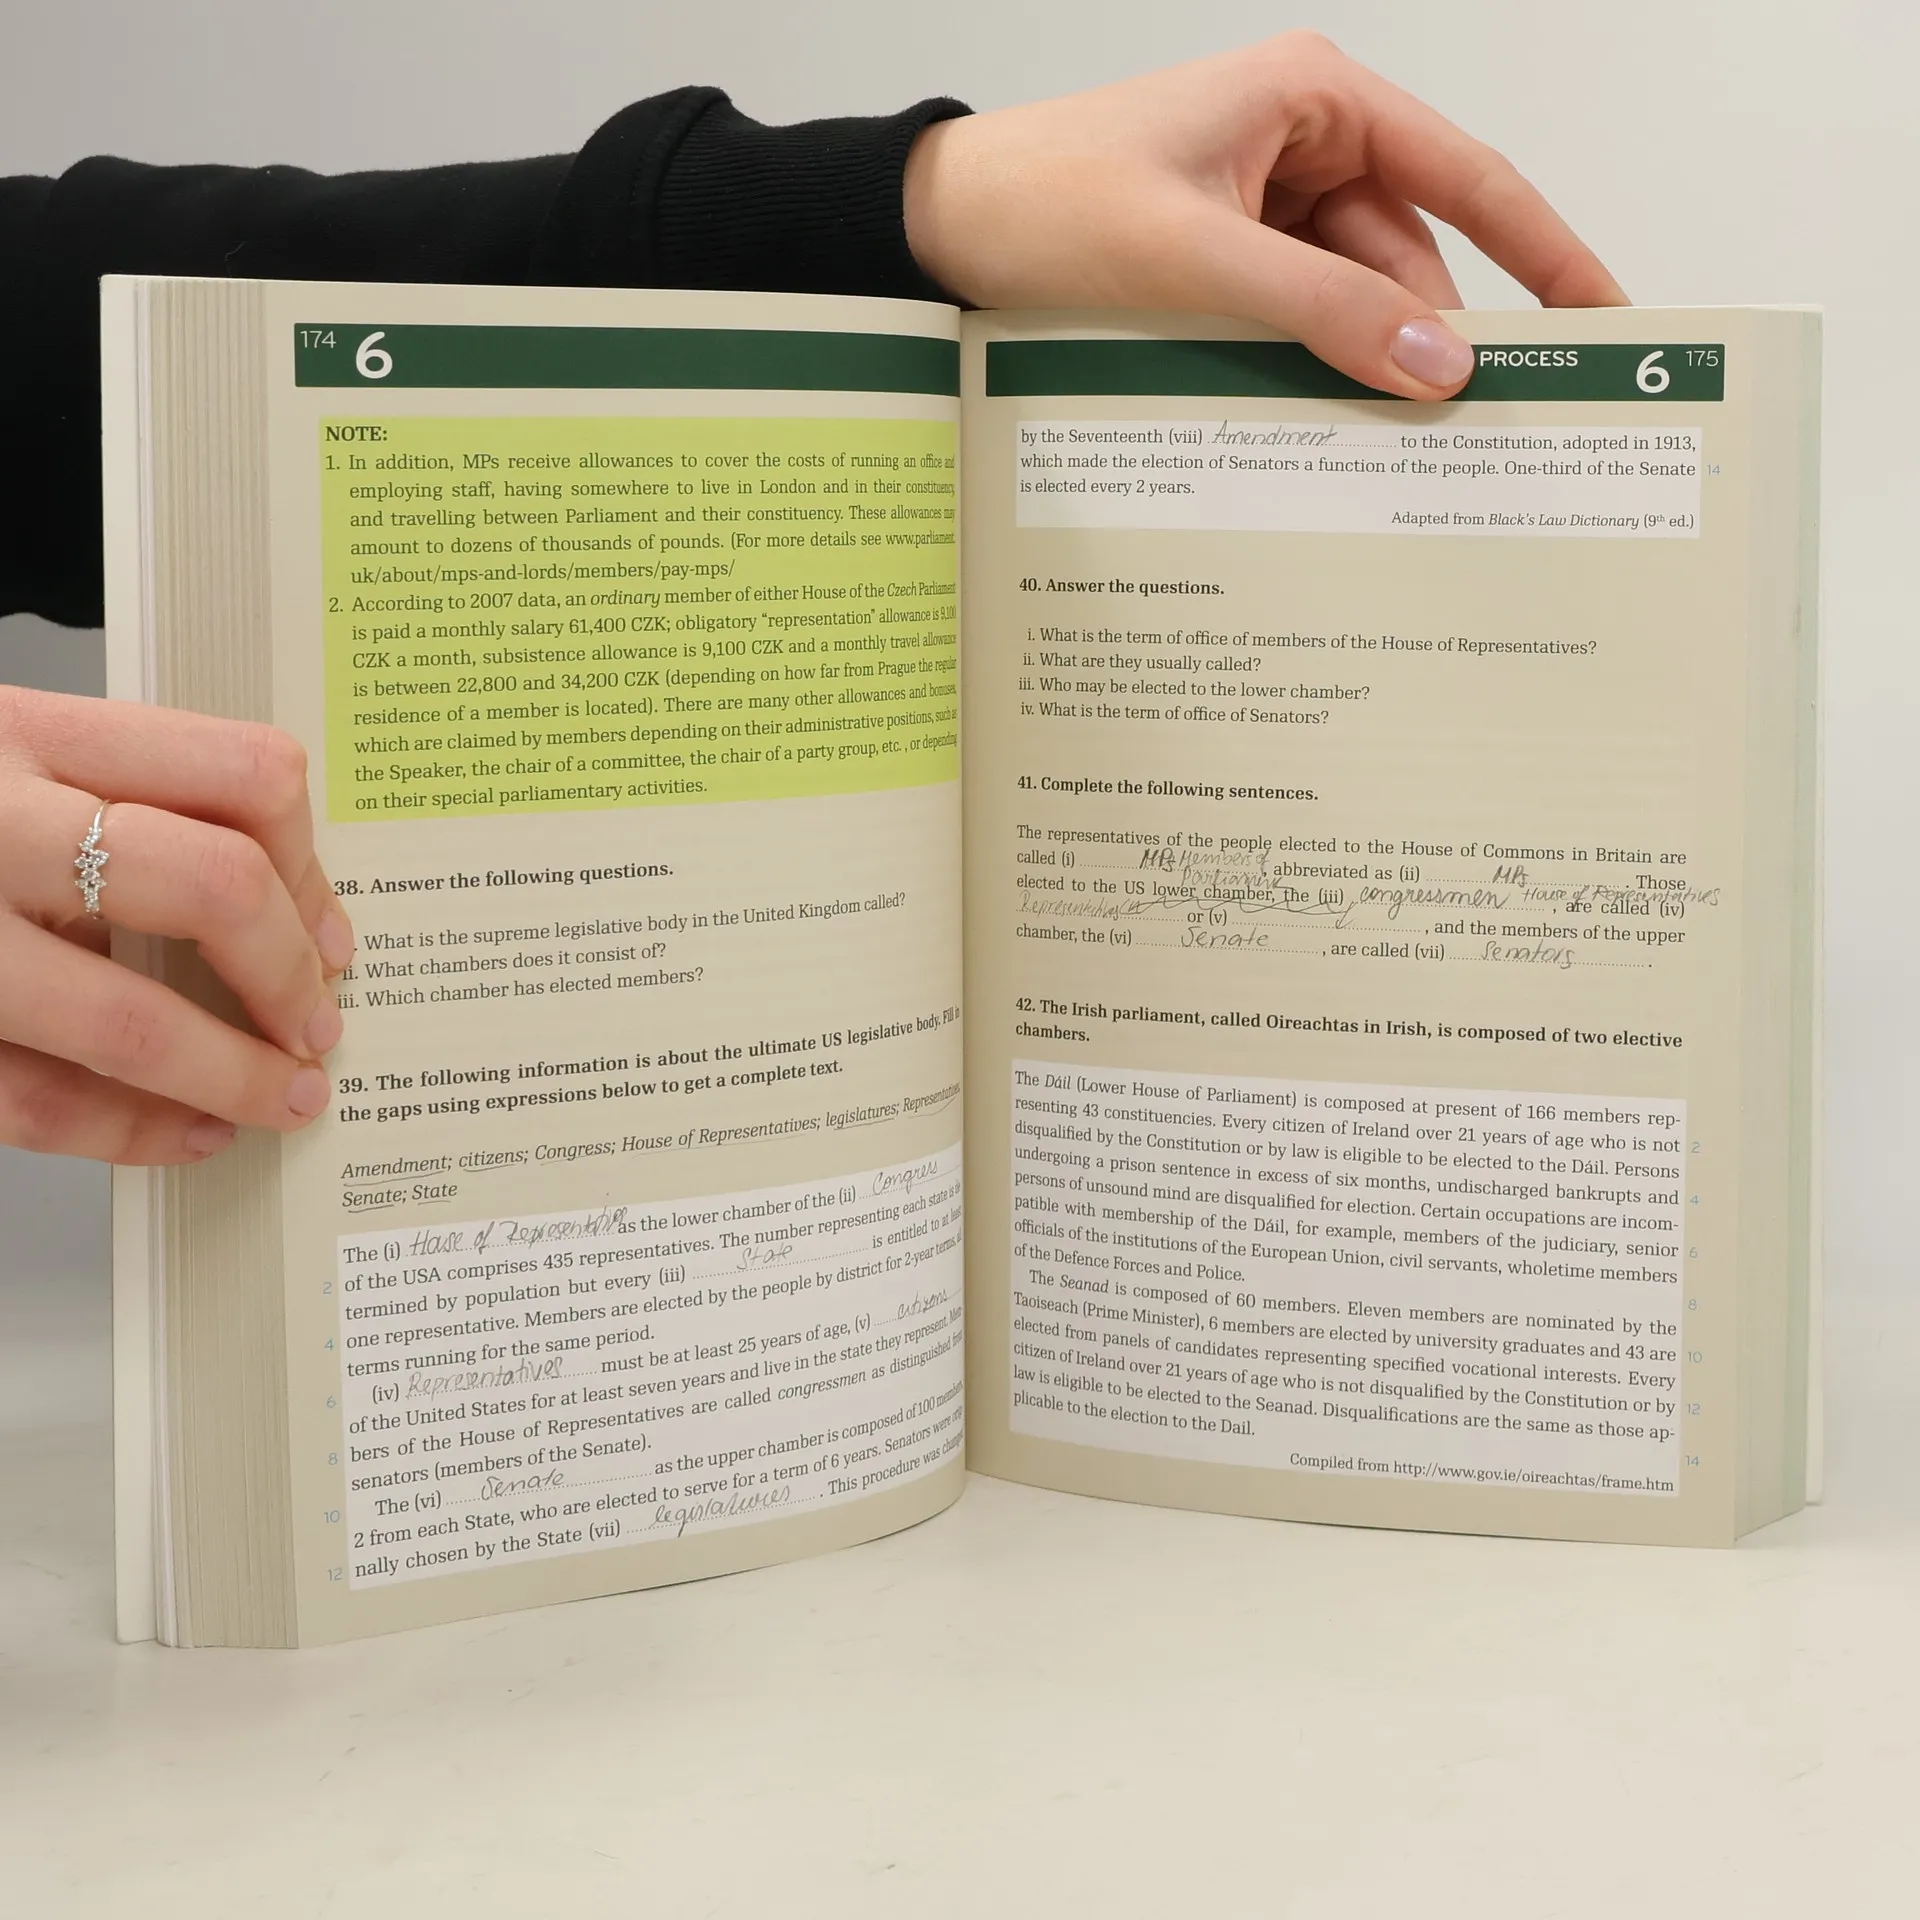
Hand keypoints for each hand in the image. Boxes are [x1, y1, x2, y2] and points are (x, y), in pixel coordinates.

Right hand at [0, 686, 352, 1163]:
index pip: (239, 773)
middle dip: (286, 975)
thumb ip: (115, 810)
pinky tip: (183, 1134)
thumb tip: (279, 919)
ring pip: (122, 1014)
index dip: (311, 870)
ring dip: (225, 1075)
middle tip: (318, 1027)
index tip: (333, 937)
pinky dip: (128, 1130)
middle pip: (208, 883)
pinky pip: (30, 1097)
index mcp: (25, 732)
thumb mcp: (2, 765)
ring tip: (277, 1101)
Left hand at [904, 32, 1626, 397]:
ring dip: (1358, 369)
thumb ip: (1323, 311)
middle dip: (1430, 342)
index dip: (1545, 252)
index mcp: (1315, 99)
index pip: (1467, 178)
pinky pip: (1296, 320)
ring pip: (1351, 301)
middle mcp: (1301, 143)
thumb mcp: (1196, 260)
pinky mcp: (1224, 261)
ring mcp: (1262, 206)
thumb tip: (1440, 368)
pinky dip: (1307, 370)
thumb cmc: (1045, 203)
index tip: (1606, 319)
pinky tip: (1314, 425)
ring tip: (1383, 450)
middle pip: (1409, 257)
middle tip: (1480, 438)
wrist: (935, 229)